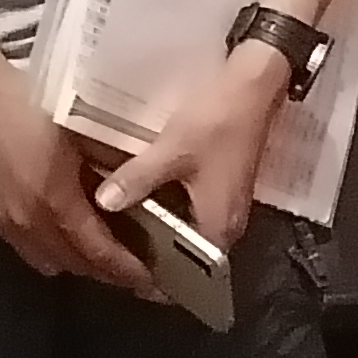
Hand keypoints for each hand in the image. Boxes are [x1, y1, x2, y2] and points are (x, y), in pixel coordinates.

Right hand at [0, 50, 150, 288]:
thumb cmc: (25, 102)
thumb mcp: (78, 129)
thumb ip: (110, 161)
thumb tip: (140, 182)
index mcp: (54, 202)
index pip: (97, 252)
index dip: (126, 270)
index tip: (149, 281)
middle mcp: (26, 223)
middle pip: (73, 264)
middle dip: (104, 272)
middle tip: (130, 268)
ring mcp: (0, 222)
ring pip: (45, 260)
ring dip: (73, 262)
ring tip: (96, 252)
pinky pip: (21, 245)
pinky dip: (45, 246)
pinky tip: (54, 227)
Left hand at [91, 41, 292, 252]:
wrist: (254, 86)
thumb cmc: (218, 122)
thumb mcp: (172, 150)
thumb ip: (136, 180)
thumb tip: (103, 203)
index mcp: (217, 229)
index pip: (181, 271)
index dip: (149, 270)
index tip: (115, 262)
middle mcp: (226, 227)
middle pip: (181, 250)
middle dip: (147, 244)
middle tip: (106, 237)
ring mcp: (225, 207)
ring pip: (183, 228)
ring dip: (155, 223)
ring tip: (115, 216)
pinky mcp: (222, 189)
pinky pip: (189, 210)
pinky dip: (166, 206)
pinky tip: (139, 191)